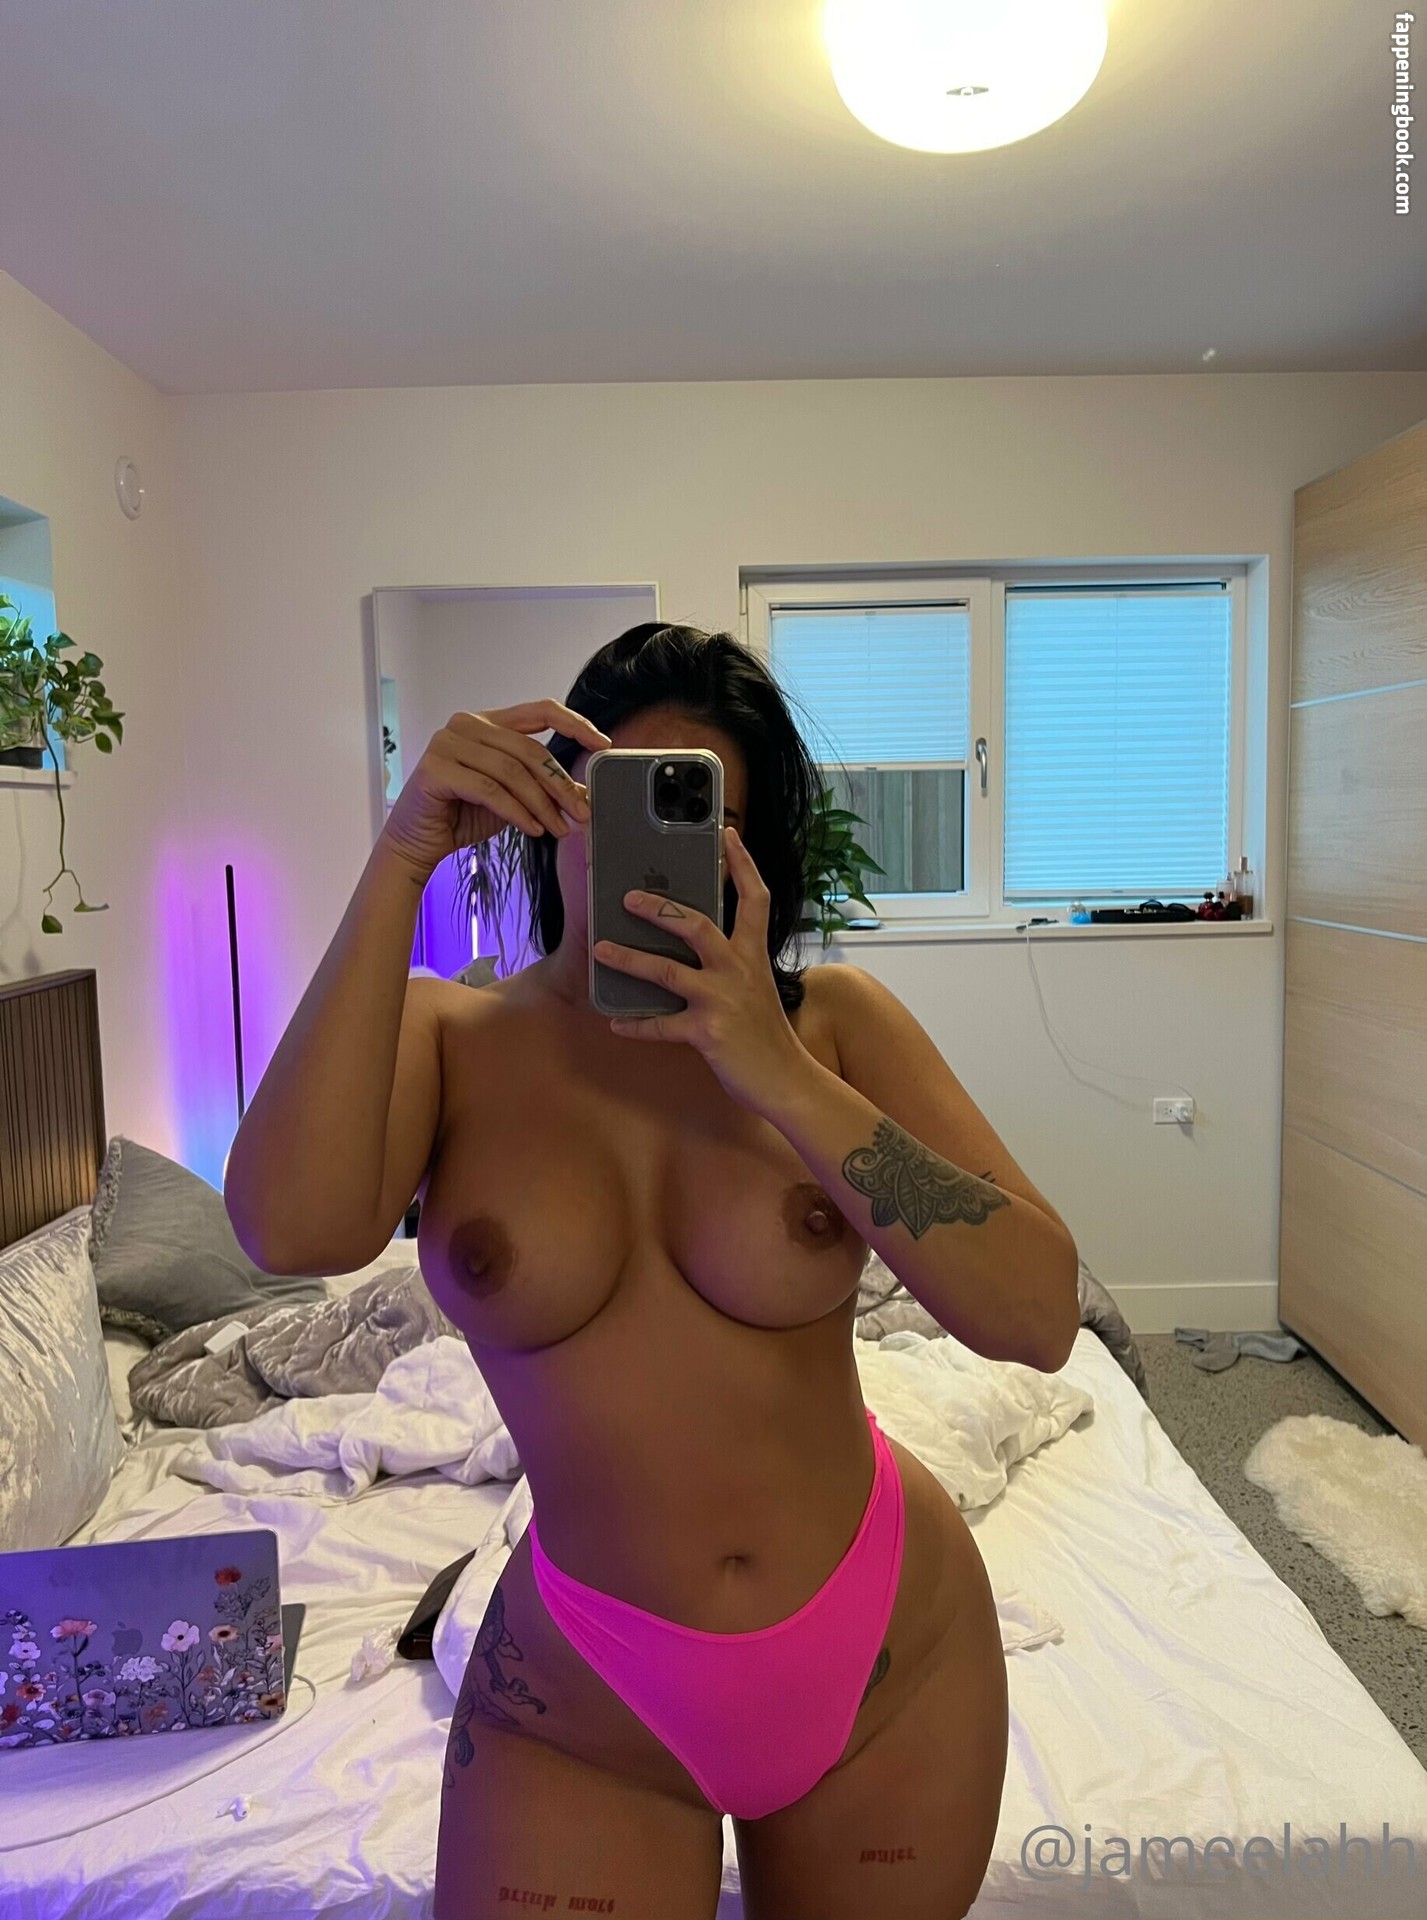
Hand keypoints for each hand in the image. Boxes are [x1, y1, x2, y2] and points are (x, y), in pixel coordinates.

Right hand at [380, 699, 608, 881]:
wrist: (419, 842)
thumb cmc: (464, 815)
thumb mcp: (514, 798)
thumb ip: (542, 787)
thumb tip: (585, 793)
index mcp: (488, 722)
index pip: (540, 710)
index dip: (575, 723)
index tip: (602, 744)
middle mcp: (466, 724)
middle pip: (529, 750)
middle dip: (561, 785)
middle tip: (582, 813)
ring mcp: (447, 743)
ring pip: (511, 772)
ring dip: (542, 804)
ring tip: (559, 829)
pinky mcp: (435, 769)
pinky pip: (489, 790)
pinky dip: (517, 812)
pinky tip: (533, 829)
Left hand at [594, 827, 810, 1113]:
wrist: (786, 1081)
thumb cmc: (766, 1033)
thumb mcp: (755, 988)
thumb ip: (731, 964)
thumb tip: (688, 947)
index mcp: (754, 955)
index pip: (755, 898)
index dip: (742, 864)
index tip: (727, 834)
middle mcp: (739, 970)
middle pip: (698, 925)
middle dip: (659, 908)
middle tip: (628, 896)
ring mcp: (722, 1000)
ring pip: (667, 971)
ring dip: (629, 959)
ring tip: (601, 950)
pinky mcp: (707, 1033)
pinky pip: (662, 1025)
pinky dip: (636, 1024)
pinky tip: (616, 1023)